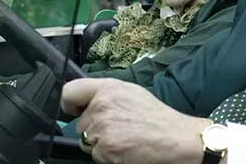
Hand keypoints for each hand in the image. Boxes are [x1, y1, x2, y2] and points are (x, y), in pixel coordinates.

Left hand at [61, 78, 210, 163]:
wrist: (176, 138)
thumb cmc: (158, 118)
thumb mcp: (132, 93)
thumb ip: (107, 95)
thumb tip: (88, 102)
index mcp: (108, 88)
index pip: (70, 91)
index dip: (69, 104)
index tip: (74, 111)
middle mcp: (102, 105)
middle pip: (80, 123)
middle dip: (94, 130)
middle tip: (118, 129)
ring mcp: (102, 127)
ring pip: (87, 141)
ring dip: (101, 144)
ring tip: (125, 138)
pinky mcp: (105, 148)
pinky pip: (96, 156)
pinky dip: (108, 157)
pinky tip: (126, 149)